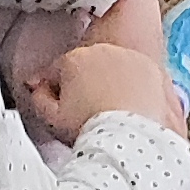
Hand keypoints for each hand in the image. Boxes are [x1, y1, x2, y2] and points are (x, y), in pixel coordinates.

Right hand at [27, 38, 176, 139]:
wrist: (129, 138)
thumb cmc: (88, 129)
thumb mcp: (52, 119)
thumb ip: (39, 98)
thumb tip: (36, 87)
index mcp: (74, 60)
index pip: (58, 70)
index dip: (55, 89)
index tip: (59, 105)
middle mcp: (103, 51)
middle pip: (87, 65)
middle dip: (84, 83)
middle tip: (87, 110)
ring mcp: (130, 58)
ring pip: (114, 68)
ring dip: (111, 82)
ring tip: (112, 112)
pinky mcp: (153, 70)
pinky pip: (139, 76)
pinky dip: (135, 87)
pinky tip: (132, 108)